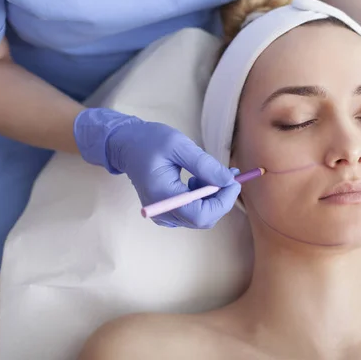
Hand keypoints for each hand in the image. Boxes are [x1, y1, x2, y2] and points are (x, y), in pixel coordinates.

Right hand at [74, 108, 240, 228]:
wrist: (127, 146)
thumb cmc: (150, 141)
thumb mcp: (179, 145)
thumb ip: (204, 164)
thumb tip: (228, 180)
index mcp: (162, 196)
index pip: (200, 215)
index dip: (223, 202)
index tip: (233, 182)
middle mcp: (162, 212)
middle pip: (203, 219)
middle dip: (221, 198)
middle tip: (228, 174)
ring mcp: (164, 216)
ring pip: (201, 217)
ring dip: (213, 197)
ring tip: (209, 172)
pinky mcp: (168, 213)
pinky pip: (194, 213)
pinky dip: (204, 198)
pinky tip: (199, 180)